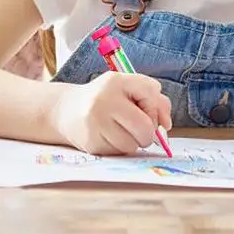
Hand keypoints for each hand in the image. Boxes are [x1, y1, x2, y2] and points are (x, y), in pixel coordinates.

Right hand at [53, 72, 171, 155]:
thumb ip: (154, 99)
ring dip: (134, 141)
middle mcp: (104, 100)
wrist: (67, 110)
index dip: (156, 107)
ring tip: (121, 130)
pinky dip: (120, 148)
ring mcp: (95, 123)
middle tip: (140, 128)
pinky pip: (119, 152)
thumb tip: (167, 124)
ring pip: (133, 144)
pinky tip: (110, 137)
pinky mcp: (91, 143)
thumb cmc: (107, 98)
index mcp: (117, 81)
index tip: (150, 111)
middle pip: (144, 126)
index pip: (150, 93)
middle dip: (149, 132)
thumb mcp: (128, 88)